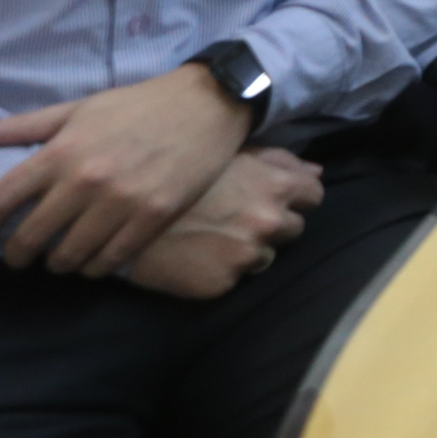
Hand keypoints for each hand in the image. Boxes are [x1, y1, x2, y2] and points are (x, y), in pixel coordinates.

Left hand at [0, 64, 251, 275]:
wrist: (209, 103)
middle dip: (17, 255)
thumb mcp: (79, 108)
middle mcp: (86, 181)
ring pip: (69, 257)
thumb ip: (23, 126)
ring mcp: (122, 202)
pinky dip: (94, 267)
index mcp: (62, 151)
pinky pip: (110, 260)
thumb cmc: (139, 104)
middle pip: (29, 238)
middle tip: (19, 257)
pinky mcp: (154, 217)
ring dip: (57, 264)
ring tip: (60, 258)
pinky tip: (94, 259)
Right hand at [121, 148, 322, 299]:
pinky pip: (235, 278)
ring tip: (213, 236)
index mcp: (275, 186)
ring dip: (248, 249)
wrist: (121, 211)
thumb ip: (278, 161)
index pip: (314, 196)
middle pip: (294, 229)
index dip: (296, 197)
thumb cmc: (180, 171)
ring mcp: (246, 255)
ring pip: (266, 256)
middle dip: (273, 224)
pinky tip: (196, 254)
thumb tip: (315, 172)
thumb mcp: (231, 153)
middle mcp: (268, 222)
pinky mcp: (221, 283)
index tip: (275, 198)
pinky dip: (220, 269)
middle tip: (237, 217)